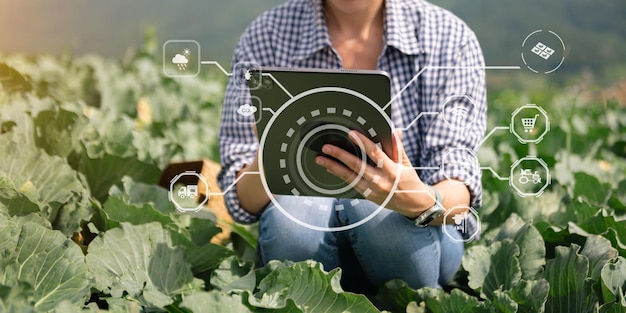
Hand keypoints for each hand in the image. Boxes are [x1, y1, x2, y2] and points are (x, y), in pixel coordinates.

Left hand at [315, 130, 435, 216]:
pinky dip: (341, 176)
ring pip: (350, 177)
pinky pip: (352, 184)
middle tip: (326, 148)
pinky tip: (330, 169)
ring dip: (333, 167)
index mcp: (391, 170)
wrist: (414, 205)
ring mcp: (373, 190)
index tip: (351, 133)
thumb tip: (394, 131)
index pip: (374, 153)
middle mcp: (381, 181)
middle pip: (357, 166)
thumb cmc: (410, 180)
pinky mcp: (368, 196)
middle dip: (340, 156)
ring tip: (320, 160)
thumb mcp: (406, 163)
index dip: (362, 142)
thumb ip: (397, 148)